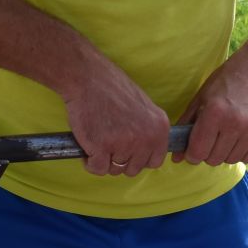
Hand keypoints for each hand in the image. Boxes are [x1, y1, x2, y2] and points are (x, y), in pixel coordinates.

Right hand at [62, 55, 172, 176]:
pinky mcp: (102, 147)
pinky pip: (98, 169)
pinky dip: (89, 162)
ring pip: (115, 170)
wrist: (87, 77)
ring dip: (104, 160)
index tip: (127, 151)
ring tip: (97, 139)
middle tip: (108, 143)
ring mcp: (125, 143)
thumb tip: (144, 153)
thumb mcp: (143, 107)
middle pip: (134, 169)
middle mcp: (146, 137)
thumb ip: (148, 130)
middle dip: (120, 161)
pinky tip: (88, 145)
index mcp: (159, 127)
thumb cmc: (111, 89)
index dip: (138, 159)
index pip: (155, 161)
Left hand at [177, 55, 247, 167]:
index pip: (198, 152)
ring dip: (226, 152)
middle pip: (214, 159)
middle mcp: (236, 123)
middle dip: (209, 152)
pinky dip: (242, 151)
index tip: (195, 148)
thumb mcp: (201, 98)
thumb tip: (176, 157)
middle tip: (213, 136)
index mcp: (215, 112)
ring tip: (229, 133)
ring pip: (231, 160)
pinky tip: (242, 136)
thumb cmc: (227, 81)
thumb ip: (187, 127)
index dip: (192, 153)